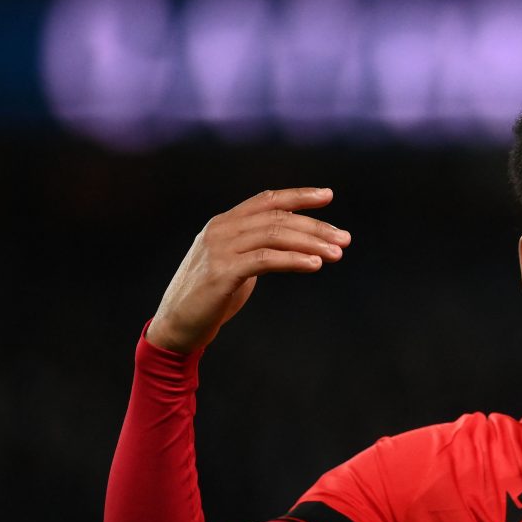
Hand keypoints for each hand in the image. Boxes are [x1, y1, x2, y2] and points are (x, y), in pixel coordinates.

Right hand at [146, 187, 349, 353]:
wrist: (177, 326)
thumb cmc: (210, 297)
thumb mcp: (236, 264)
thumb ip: (258, 248)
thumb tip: (296, 241)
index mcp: (224, 223)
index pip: (267, 200)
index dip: (298, 195)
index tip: (328, 195)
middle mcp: (220, 230)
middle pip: (277, 218)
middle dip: (315, 226)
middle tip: (345, 238)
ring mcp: (219, 249)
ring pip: (274, 235)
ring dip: (311, 243)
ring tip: (338, 253)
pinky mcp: (222, 273)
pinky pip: (265, 260)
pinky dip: (294, 259)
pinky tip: (315, 264)